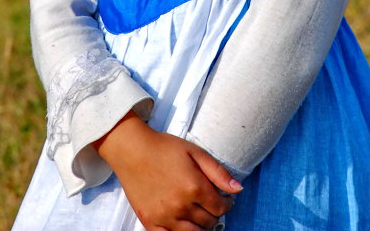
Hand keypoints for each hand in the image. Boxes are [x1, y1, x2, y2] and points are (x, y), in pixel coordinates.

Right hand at [94, 111, 241, 230]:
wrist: (132, 150)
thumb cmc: (164, 147)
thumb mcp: (195, 152)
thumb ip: (218, 172)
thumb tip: (238, 189)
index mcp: (194, 187)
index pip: (220, 207)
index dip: (227, 204)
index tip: (226, 199)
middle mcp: (180, 205)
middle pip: (208, 222)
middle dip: (214, 214)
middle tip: (211, 205)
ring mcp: (164, 217)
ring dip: (201, 227)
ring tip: (200, 215)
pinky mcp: (150, 222)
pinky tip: (183, 224)